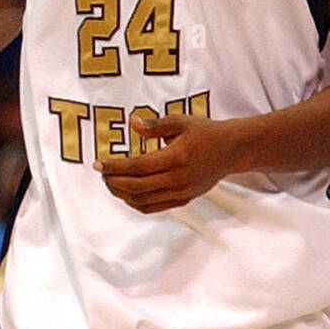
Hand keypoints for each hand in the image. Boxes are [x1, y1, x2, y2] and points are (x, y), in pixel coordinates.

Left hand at [95, 112, 234, 213]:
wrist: (231, 150)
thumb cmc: (206, 133)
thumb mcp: (181, 122)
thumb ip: (154, 125)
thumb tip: (132, 123)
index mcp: (176, 157)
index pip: (136, 166)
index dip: (113, 167)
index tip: (98, 163)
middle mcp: (178, 178)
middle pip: (135, 186)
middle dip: (113, 181)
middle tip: (103, 173)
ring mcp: (182, 192)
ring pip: (142, 200)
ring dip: (121, 193)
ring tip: (112, 182)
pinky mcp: (184, 199)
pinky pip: (153, 207)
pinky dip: (136, 203)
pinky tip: (127, 193)